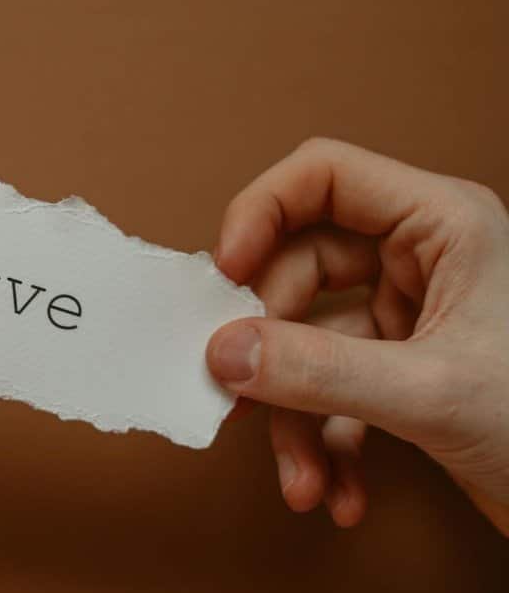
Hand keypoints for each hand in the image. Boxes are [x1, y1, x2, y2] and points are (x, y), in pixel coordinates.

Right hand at [206, 139, 508, 533]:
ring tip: (302, 477)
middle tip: (245, 394)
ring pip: (310, 341)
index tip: (224, 275)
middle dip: (274, 349)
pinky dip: (324, 441)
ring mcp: (410, 314)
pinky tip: (336, 488)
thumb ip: (321, 371)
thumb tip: (224, 352)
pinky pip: (333, 389)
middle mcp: (422, 258)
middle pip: (300, 269)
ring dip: (295, 418)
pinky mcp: (404, 368)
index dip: (261, 212)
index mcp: (442, 224)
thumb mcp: (431, 393)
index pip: (324, 177)